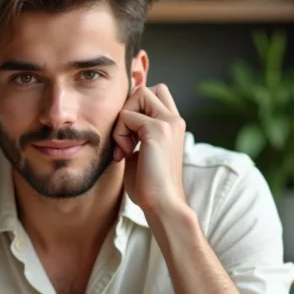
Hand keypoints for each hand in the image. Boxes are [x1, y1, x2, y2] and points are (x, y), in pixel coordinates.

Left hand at [112, 83, 186, 214]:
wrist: (161, 204)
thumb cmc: (148, 185)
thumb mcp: (139, 152)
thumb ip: (134, 133)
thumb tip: (118, 119)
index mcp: (173, 125)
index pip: (154, 94)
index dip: (134, 106)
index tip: (126, 135)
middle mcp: (174, 120)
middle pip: (145, 89)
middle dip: (128, 108)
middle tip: (124, 138)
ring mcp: (168, 122)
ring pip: (138, 94)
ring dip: (122, 120)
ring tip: (125, 147)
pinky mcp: (158, 129)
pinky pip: (127, 115)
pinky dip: (119, 133)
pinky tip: (125, 154)